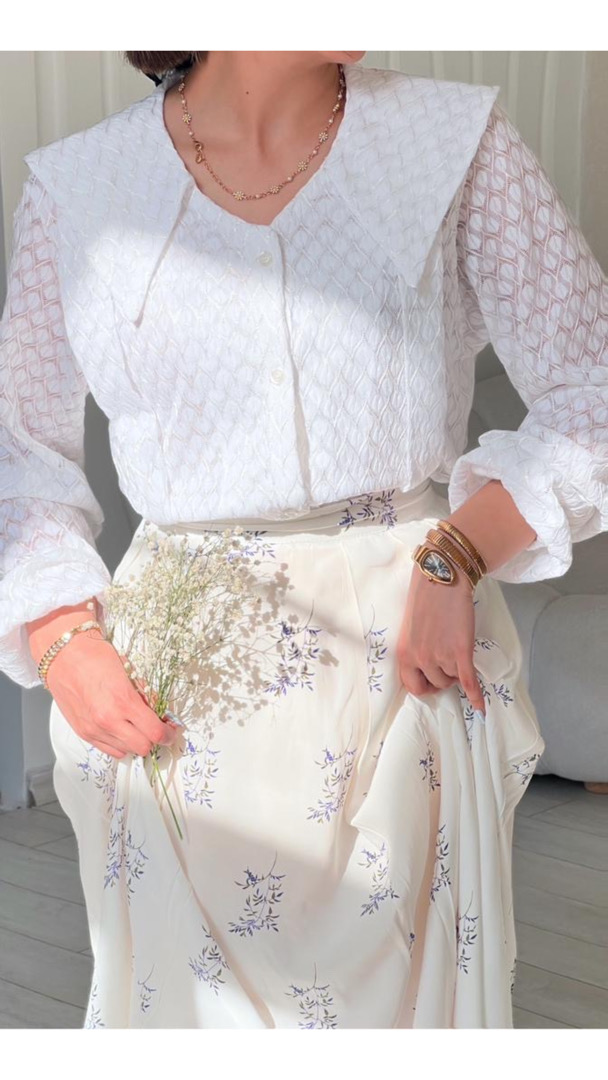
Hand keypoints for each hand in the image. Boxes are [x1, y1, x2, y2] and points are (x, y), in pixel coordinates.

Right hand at [45, 631, 181, 759]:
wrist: (64, 655)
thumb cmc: (96, 657)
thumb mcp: (130, 671)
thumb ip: (145, 696)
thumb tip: (160, 713)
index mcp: (123, 702)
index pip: (155, 732)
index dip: (168, 734)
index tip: (172, 730)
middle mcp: (108, 721)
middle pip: (143, 747)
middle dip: (154, 739)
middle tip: (156, 727)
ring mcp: (94, 730)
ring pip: (126, 751)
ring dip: (135, 741)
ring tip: (135, 726)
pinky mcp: (83, 733)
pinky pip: (109, 750)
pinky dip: (119, 743)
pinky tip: (120, 729)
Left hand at [397, 564, 485, 714]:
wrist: (443, 578)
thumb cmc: (425, 598)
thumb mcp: (410, 628)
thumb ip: (415, 649)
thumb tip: (425, 665)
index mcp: (404, 653)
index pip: (413, 687)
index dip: (425, 687)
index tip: (432, 681)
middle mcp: (420, 658)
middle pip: (437, 684)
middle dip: (444, 676)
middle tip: (449, 659)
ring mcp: (440, 656)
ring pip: (453, 679)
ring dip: (457, 669)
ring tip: (457, 646)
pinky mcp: (460, 651)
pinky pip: (468, 681)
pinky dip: (476, 696)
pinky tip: (481, 709)